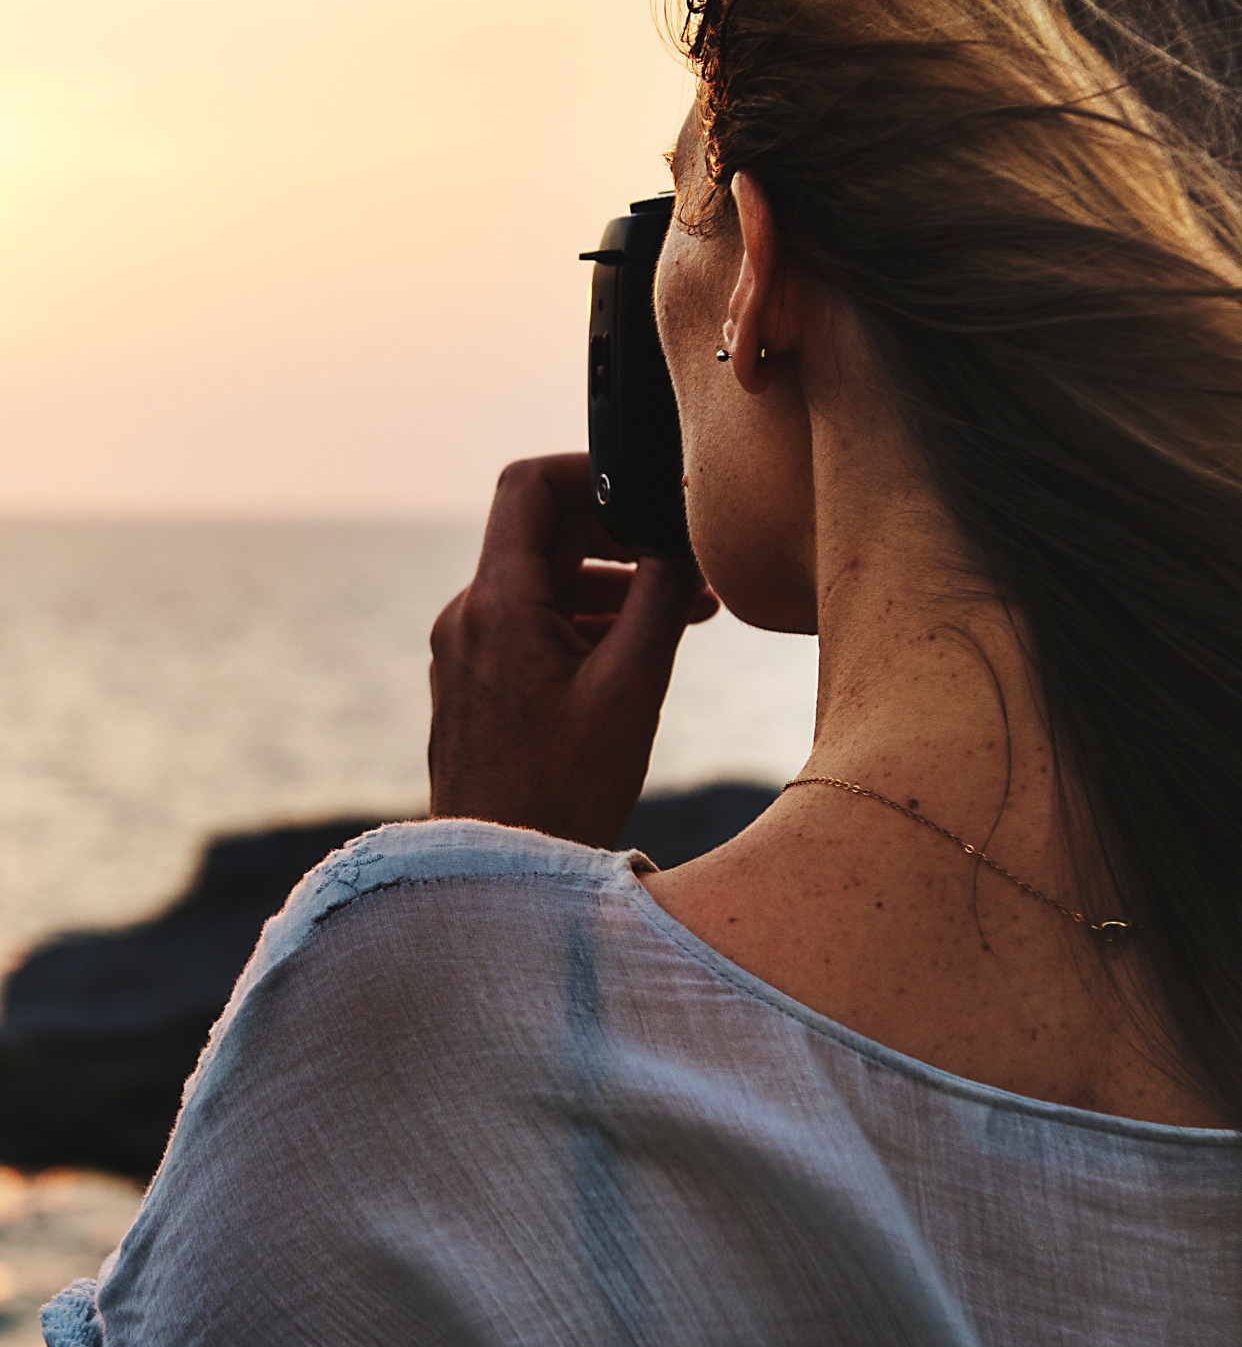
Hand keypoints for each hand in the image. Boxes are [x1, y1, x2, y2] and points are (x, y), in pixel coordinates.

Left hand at [429, 453, 717, 846]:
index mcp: (498, 604)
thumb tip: (680, 541)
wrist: (496, 875)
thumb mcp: (632, 688)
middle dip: (620, 539)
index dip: (590, 472)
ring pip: (542, 583)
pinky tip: (635, 654)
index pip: (528, 485)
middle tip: (688, 568)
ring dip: (611, 586)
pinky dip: (584, 622)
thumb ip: (659, 598)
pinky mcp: (474, 682)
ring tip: (684, 615)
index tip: (648, 498)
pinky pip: (530, 624)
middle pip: (543, 533)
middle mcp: (468, 615)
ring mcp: (466, 649)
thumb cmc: (562, 792)